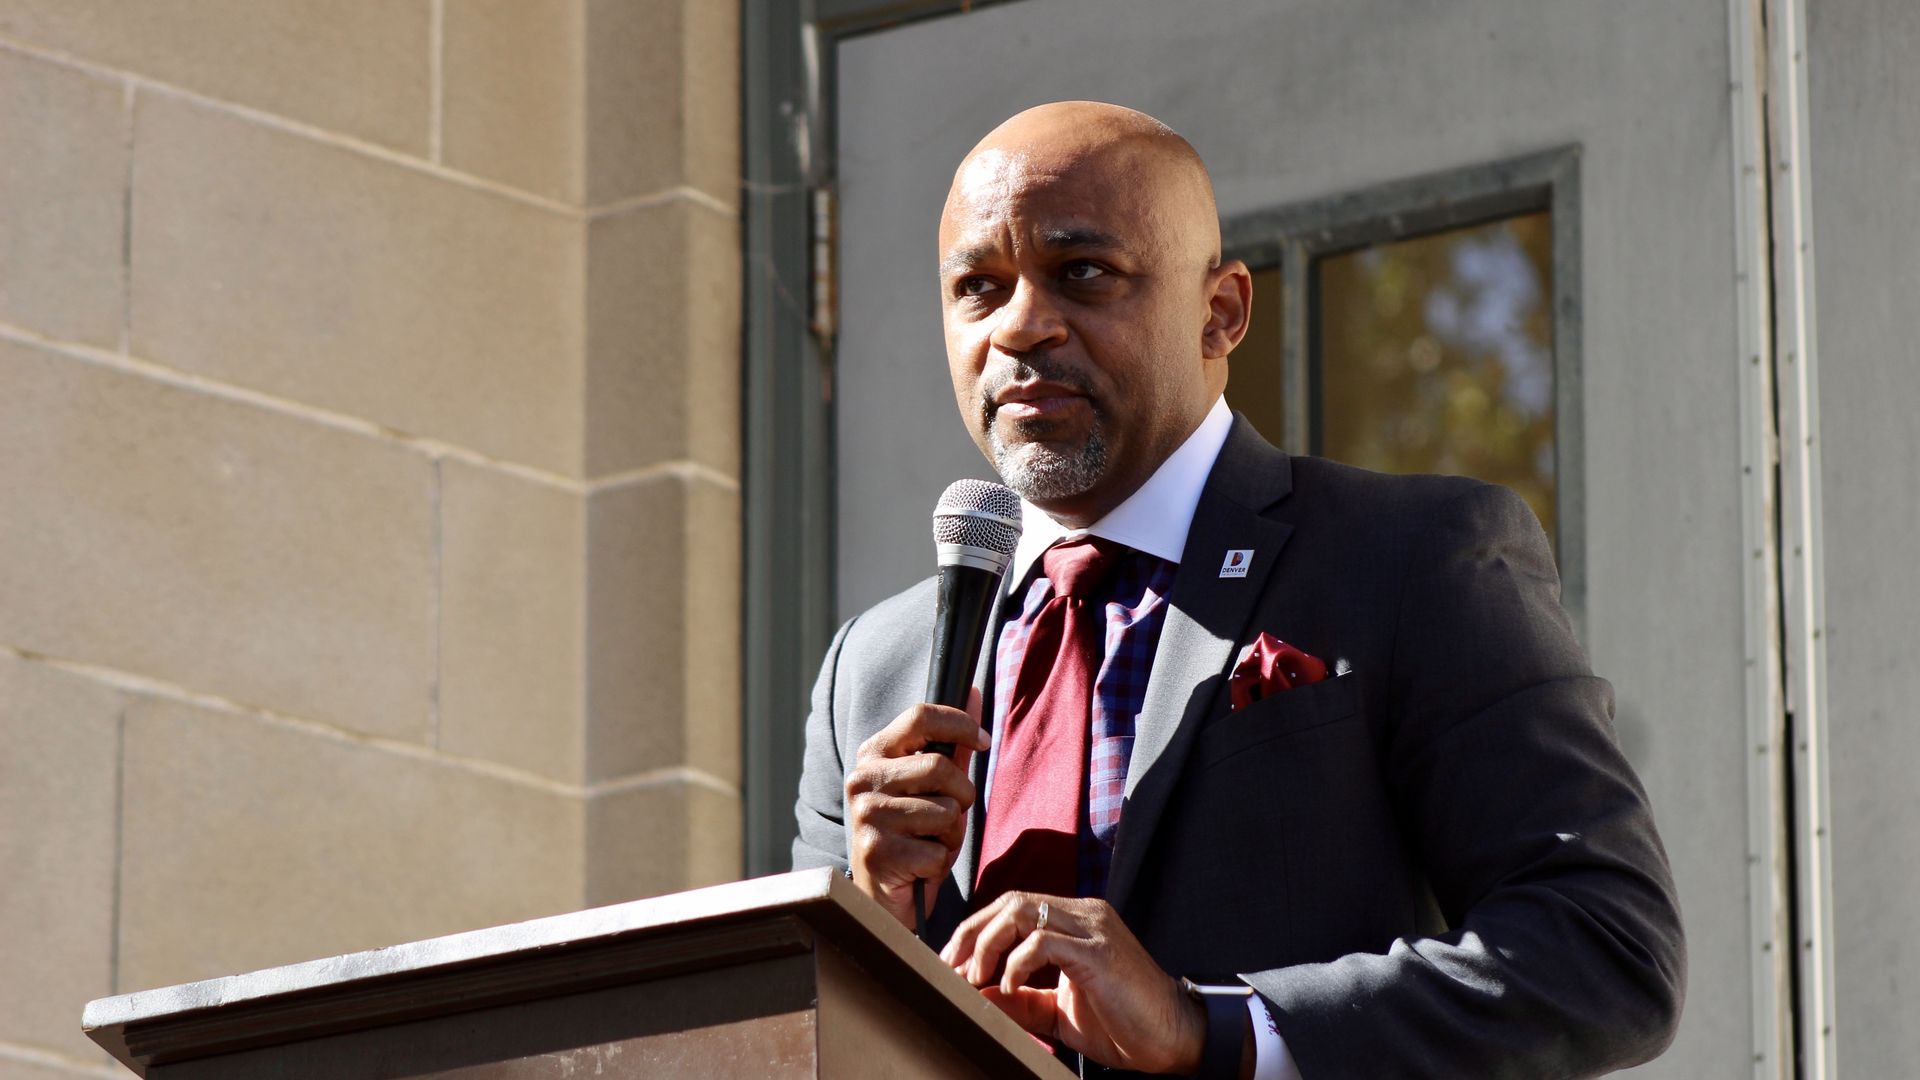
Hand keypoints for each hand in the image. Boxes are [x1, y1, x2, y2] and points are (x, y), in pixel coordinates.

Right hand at [844, 698, 988, 926]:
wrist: (880, 896)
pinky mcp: (877, 852)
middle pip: (940, 767)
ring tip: (929, 843)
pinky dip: (941, 863)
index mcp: (872, 754)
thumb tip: (972, 690)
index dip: (960, 724)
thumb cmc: (911, 835)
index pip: (920, 716)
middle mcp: (862, 780)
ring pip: (946, 812)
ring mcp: (866, 815)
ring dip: (952, 834)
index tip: (983, 740)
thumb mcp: (931, 786)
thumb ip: (951, 744)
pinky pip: (940, 851)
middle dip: (962, 795)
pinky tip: (919, 867)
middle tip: (949, 816)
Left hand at [940, 892, 1209, 1074]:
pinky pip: (1043, 940)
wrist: (1174, 1038)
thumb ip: (1021, 999)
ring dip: (988, 944)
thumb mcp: (1059, 1011)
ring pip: (1021, 911)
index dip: (976, 932)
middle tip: (952, 969)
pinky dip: (1016, 962)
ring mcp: (1092, 928)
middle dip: (972, 934)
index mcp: (1075, 921)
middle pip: (1009, 902)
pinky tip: (1010, 986)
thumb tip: (977, 993)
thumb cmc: (1122, 1023)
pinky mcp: (1098, 951)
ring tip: (976, 977)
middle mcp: (1083, 914)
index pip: (1012, 907)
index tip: (953, 965)